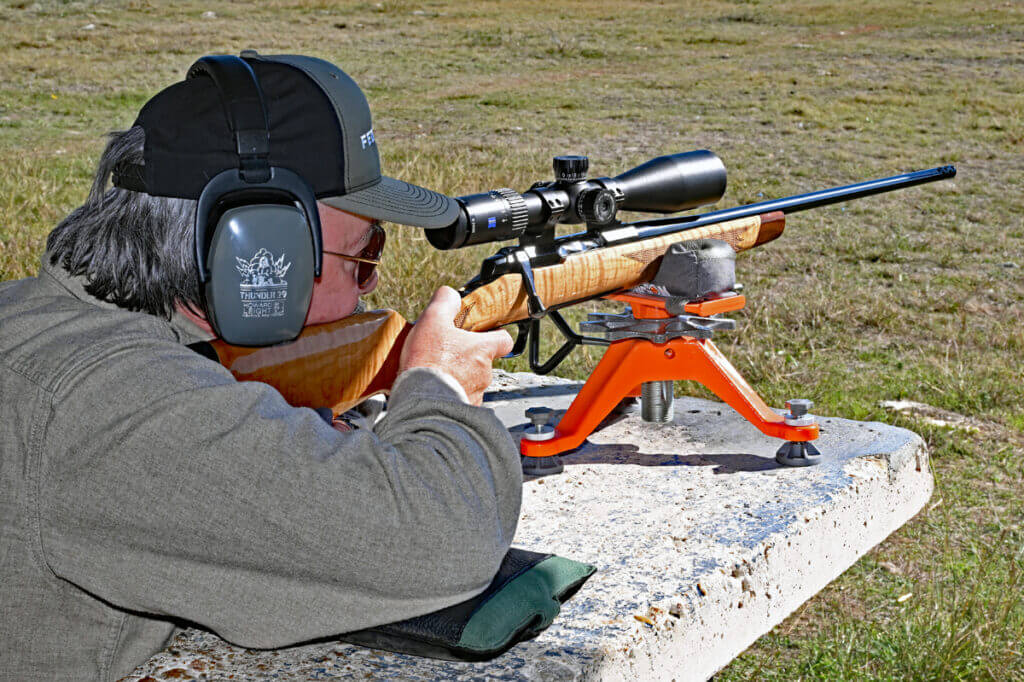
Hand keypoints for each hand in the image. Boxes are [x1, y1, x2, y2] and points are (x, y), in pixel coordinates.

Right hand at [399, 286, 513, 404]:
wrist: (422, 401)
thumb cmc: (429, 363)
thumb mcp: (433, 320)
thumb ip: (445, 302)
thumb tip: (450, 295)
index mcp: (482, 349)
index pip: (504, 340)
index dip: (496, 335)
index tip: (485, 333)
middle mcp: (484, 373)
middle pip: (483, 361)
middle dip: (467, 357)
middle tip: (447, 353)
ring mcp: (475, 393)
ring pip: (471, 382)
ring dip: (458, 377)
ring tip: (436, 373)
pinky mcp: (462, 411)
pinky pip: (459, 400)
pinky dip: (449, 395)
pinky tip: (433, 390)